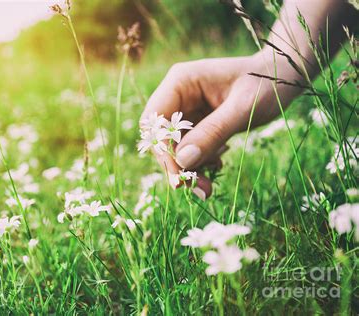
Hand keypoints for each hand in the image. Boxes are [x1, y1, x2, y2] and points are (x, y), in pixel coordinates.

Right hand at [140, 54, 299, 198]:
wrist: (285, 79)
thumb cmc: (267, 84)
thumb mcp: (243, 109)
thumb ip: (213, 132)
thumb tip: (183, 161)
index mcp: (181, 82)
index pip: (155, 120)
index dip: (161, 149)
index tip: (178, 175)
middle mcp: (178, 95)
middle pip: (161, 136)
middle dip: (176, 164)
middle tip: (197, 187)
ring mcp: (187, 110)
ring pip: (173, 147)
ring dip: (188, 168)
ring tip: (209, 185)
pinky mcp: (197, 123)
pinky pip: (188, 149)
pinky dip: (199, 162)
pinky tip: (218, 162)